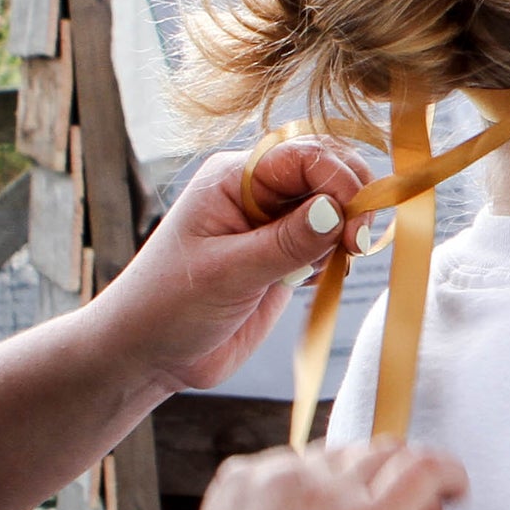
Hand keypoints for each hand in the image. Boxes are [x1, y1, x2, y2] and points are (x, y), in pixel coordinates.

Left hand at [94, 137, 380, 398]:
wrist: (150, 355)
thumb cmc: (168, 306)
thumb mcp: (227, 274)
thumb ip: (285, 243)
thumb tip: (337, 210)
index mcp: (233, 179)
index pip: (304, 155)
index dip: (339, 180)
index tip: (354, 224)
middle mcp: (256, 192)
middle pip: (326, 171)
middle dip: (353, 200)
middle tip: (359, 243)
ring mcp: (272, 224)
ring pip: (334, 205)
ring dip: (348, 229)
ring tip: (343, 260)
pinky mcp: (285, 256)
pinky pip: (328, 241)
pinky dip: (338, 254)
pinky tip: (324, 275)